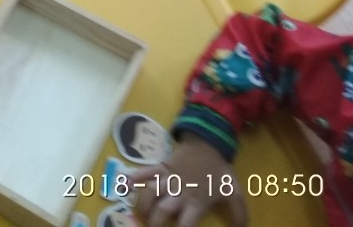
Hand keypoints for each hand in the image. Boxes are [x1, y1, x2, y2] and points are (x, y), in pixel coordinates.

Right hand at [130, 133, 247, 226]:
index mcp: (196, 201)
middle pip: (162, 211)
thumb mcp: (233, 191)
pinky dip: (133, 177)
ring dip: (142, 205)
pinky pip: (145, 172)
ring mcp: (168, 178)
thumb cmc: (219, 170)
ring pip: (150, 193)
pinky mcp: (161, 166)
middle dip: (154, 222)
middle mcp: (179, 192)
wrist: (208, 143)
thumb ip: (239, 212)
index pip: (185, 224)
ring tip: (139, 215)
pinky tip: (123, 184)